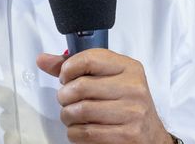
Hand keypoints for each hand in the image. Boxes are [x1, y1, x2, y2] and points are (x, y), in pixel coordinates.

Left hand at [37, 49, 170, 143]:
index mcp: (129, 68)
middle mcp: (134, 88)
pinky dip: (74, 133)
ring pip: (80, 111)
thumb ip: (77, 68)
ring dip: (67, 115)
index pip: (89, 59)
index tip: (65, 77)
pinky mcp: (127, 135)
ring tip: (71, 115)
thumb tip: (43, 60)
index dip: (68, 69)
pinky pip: (86, 132)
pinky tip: (79, 129)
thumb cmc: (126, 104)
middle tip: (66, 100)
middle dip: (64, 96)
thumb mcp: (108, 79)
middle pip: (81, 86)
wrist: (150, 135)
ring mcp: (132, 112)